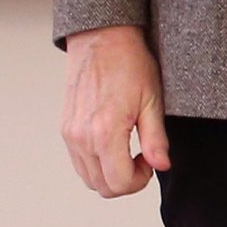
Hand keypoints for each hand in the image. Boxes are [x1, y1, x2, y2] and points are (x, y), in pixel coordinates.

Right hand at [58, 25, 171, 195]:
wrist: (101, 40)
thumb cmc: (130, 65)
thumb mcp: (153, 102)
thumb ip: (156, 139)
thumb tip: (161, 166)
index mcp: (105, 132)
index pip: (119, 183)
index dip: (140, 181)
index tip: (150, 162)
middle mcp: (81, 137)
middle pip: (101, 186)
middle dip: (126, 181)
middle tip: (143, 159)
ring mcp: (70, 134)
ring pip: (88, 177)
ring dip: (110, 174)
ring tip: (129, 151)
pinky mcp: (65, 128)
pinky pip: (78, 161)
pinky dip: (96, 163)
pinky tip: (114, 144)